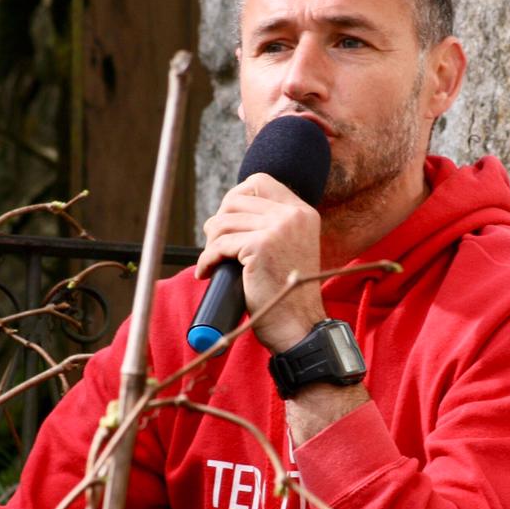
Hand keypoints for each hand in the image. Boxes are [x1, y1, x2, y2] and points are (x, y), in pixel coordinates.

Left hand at [196, 172, 325, 352]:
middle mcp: (293, 215)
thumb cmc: (287, 293)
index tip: (227, 221)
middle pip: (236, 200)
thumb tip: (231, 211)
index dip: (235, 197)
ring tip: (213, 261)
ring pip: (223, 222)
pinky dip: (206, 260)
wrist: (298, 325)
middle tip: (216, 246)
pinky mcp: (260, 246)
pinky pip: (219, 245)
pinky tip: (206, 272)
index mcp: (303, 212)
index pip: (259, 182)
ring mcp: (278, 228)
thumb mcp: (289, 247)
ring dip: (211, 243)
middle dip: (219, 222)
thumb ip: (273, 226)